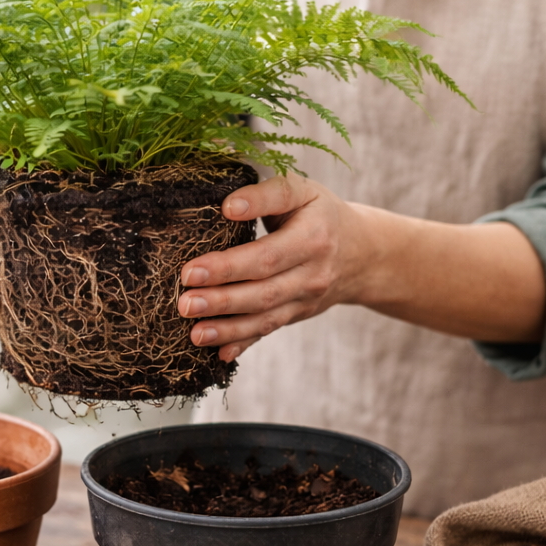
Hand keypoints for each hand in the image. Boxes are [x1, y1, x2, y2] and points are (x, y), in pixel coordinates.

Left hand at [178, 174, 362, 362]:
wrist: (362, 252)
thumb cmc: (320, 214)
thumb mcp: (304, 191)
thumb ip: (269, 193)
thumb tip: (228, 206)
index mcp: (313, 238)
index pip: (266, 256)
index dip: (228, 266)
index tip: (190, 271)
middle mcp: (312, 274)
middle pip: (263, 292)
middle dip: (221, 301)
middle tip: (184, 303)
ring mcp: (305, 300)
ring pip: (264, 319)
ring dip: (227, 329)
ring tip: (193, 333)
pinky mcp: (296, 315)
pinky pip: (268, 331)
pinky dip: (243, 344)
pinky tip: (219, 354)